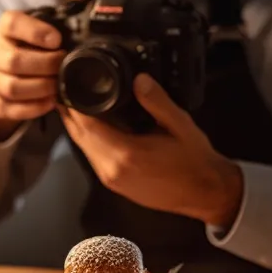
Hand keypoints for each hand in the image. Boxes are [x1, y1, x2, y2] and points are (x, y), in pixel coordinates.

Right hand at [0, 11, 64, 140]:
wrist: (5, 73)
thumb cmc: (28, 47)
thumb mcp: (38, 30)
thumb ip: (55, 24)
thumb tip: (78, 18)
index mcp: (5, 30)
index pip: (12, 24)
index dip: (35, 32)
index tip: (57, 40)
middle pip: (14, 60)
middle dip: (46, 65)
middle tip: (63, 64)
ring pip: (13, 87)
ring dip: (41, 87)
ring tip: (58, 84)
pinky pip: (14, 108)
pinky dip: (36, 107)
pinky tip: (51, 101)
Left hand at [61, 74, 243, 229]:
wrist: (204, 193)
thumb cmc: (194, 161)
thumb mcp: (179, 124)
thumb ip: (156, 100)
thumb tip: (139, 79)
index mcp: (126, 154)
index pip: (86, 125)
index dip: (73, 104)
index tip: (69, 86)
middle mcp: (113, 170)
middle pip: (78, 137)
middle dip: (70, 114)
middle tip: (67, 90)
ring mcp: (111, 180)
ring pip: (83, 148)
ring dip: (78, 127)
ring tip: (78, 104)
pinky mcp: (114, 185)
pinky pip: (93, 158)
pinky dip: (89, 141)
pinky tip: (95, 127)